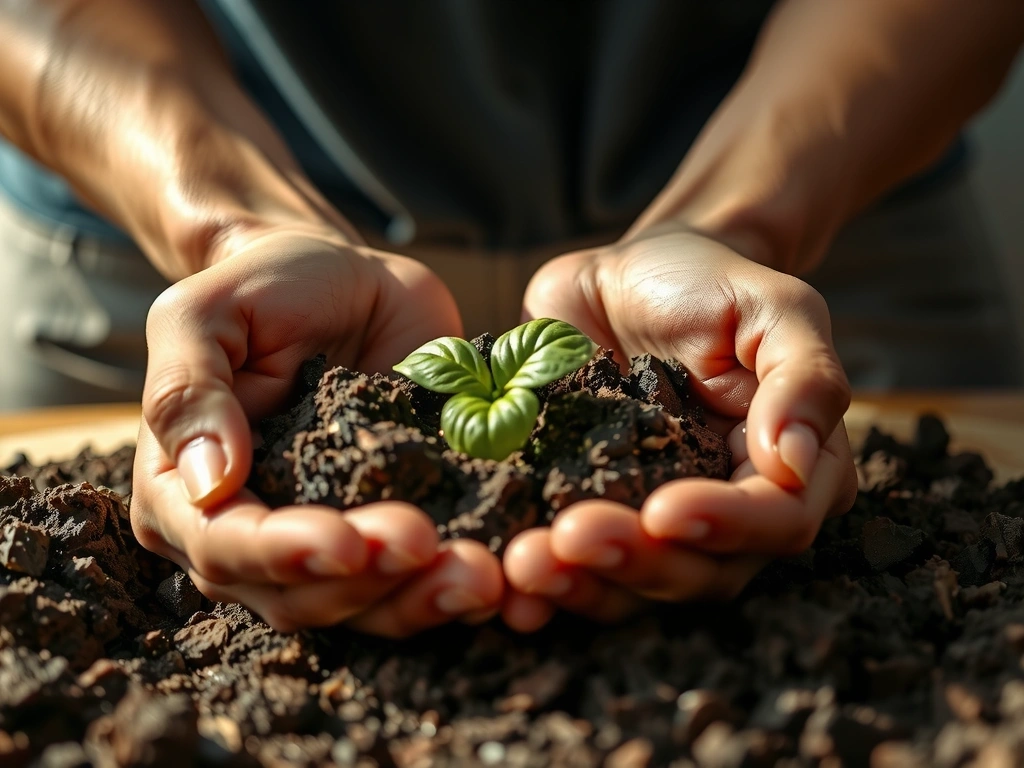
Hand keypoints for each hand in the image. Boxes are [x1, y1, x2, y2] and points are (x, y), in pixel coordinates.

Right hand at [131, 228, 502, 635]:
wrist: (351, 280)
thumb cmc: (268, 287)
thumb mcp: (208, 312)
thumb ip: (188, 389)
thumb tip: (209, 483)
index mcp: (186, 492)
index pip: (225, 547)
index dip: (283, 554)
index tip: (344, 540)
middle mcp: (253, 534)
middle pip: (299, 594)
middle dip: (365, 580)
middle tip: (427, 544)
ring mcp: (327, 536)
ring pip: (363, 604)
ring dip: (418, 598)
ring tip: (478, 574)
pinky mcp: (393, 526)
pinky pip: (417, 580)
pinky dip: (453, 584)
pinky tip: (497, 575)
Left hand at [502, 227, 857, 630]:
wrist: (623, 276)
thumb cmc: (709, 284)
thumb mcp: (773, 307)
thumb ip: (805, 377)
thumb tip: (794, 463)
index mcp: (783, 472)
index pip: (775, 523)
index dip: (724, 528)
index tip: (663, 512)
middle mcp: (722, 514)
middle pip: (697, 572)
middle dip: (636, 564)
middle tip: (572, 538)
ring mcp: (649, 520)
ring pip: (630, 583)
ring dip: (580, 584)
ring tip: (524, 565)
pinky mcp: (586, 512)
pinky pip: (569, 562)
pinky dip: (539, 579)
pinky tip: (502, 579)